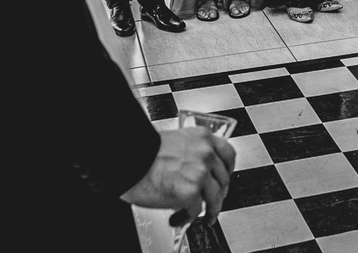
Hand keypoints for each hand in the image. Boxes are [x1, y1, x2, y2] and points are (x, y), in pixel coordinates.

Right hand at [120, 128, 235, 226]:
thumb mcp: (176, 142)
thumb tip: (197, 170)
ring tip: (206, 218)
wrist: (128, 159)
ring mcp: (200, 173)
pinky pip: (195, 211)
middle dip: (219, 193)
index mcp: (203, 139)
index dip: (228, 170)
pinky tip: (178, 219)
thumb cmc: (143, 152)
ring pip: (215, 198)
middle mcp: (206, 154)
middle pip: (223, 179)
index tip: (225, 177)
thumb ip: (191, 152)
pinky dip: (187, 218)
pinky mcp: (190, 192)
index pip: (228, 154)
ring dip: (211, 211)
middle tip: (213, 201)